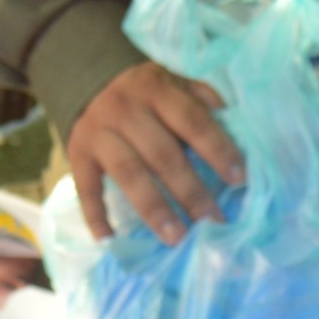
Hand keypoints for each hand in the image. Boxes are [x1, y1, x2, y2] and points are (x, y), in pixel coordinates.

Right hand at [65, 60, 244, 243]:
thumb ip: (203, 101)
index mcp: (156, 88)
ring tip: (176, 238)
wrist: (83, 78)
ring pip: (128, 173)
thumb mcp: (173, 82)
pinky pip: (86, 188)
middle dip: (191, 191)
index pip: (192, 121)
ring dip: (154, 207)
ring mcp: (98, 132)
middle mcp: (125, 109)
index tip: (239, 180)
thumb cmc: (144, 92)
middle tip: (214, 223)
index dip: (217, 149)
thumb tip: (242, 134)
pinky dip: (96, 216)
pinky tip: (110, 240)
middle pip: (162, 154)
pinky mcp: (77, 153)